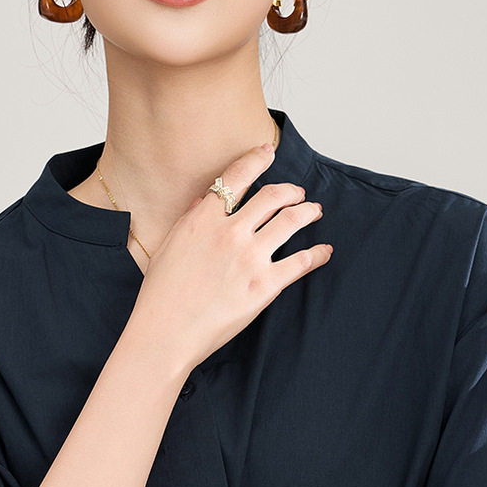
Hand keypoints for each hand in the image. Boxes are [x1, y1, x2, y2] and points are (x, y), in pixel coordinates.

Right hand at [126, 140, 332, 378]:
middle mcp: (230, 233)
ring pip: (291, 221)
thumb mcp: (168, 248)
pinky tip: (324, 251)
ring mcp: (250, 258)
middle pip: (272, 196)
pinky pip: (301, 262)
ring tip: (314, 211)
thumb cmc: (161, 295)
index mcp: (203, 220)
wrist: (166, 333)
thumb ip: (190, 220)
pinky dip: (317, 254)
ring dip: (307, 212)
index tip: (269, 153)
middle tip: (298, 194)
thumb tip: (205, 201)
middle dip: (290, 191)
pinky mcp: (265, 286)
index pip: (236, 177)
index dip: (257, 160)